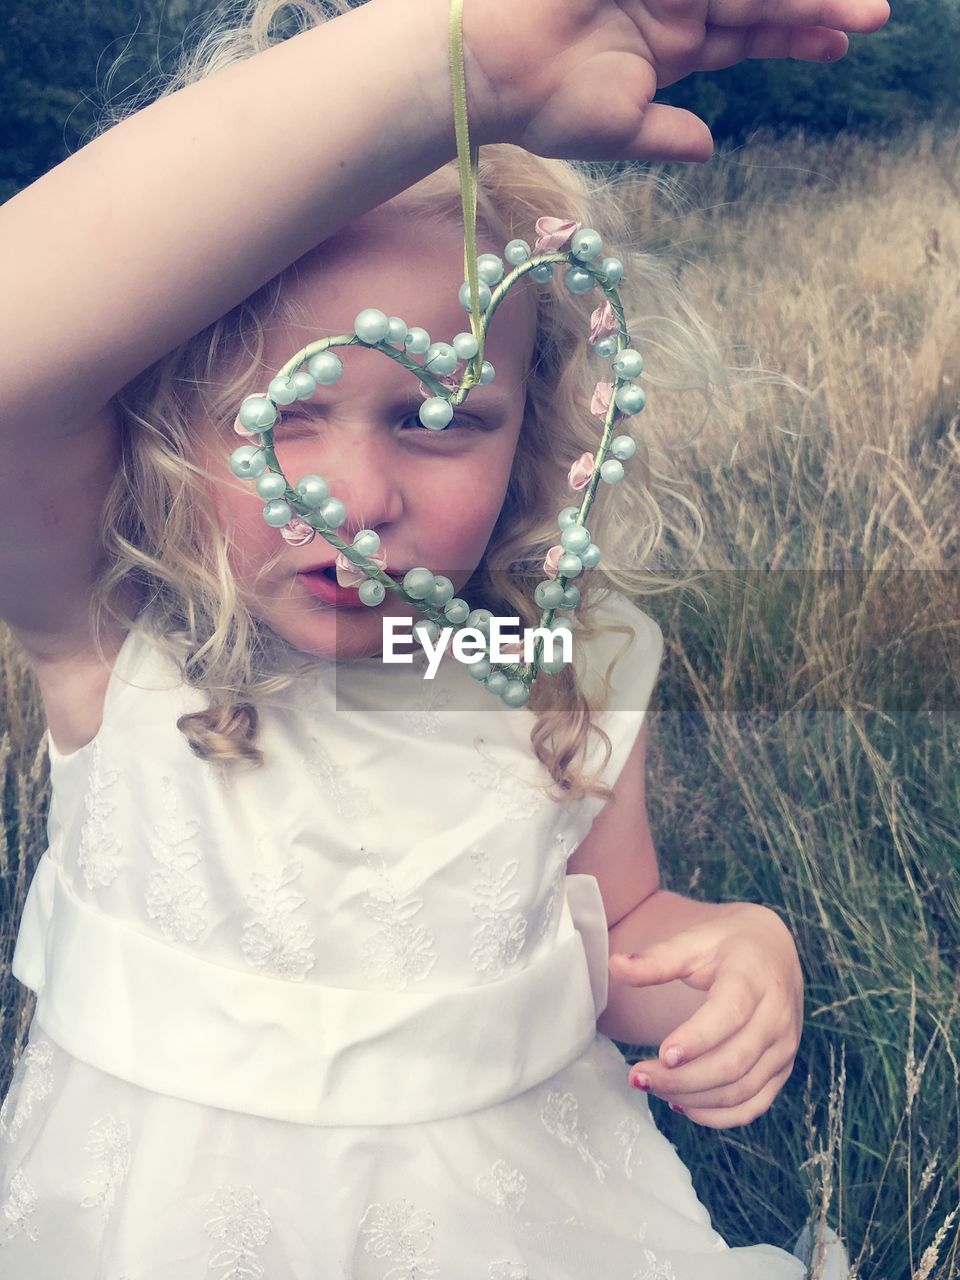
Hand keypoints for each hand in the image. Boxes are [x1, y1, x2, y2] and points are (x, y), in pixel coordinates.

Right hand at [463, 0, 889, 161]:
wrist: (490, 68)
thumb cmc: (542, 108)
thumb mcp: (617, 129)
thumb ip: (665, 134)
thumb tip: (709, 148)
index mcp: (669, 46)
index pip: (748, 33)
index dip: (797, 34)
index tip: (845, 42)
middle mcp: (671, 5)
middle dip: (815, 3)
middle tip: (876, 12)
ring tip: (852, 4)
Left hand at [608, 903, 803, 1127]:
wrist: (773, 951)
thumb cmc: (727, 945)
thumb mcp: (693, 942)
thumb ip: (656, 960)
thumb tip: (613, 966)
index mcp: (754, 978)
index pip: (729, 1015)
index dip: (697, 1038)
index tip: (661, 1053)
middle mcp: (777, 1017)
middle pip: (733, 1062)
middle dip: (682, 1078)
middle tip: (638, 1076)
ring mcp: (784, 1047)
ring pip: (741, 1089)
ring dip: (693, 1098)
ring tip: (652, 1086)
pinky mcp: (782, 1069)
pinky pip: (753, 1105)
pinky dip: (717, 1115)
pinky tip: (682, 1106)